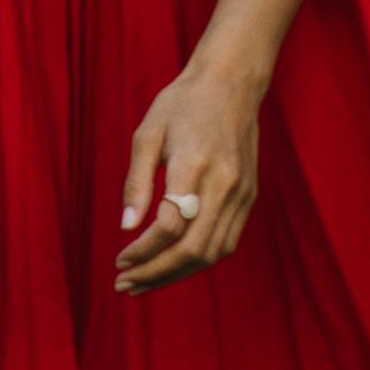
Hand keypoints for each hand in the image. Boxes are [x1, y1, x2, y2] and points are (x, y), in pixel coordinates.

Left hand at [116, 56, 263, 295]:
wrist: (232, 84)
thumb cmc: (181, 105)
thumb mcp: (147, 134)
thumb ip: (136, 182)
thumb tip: (126, 228)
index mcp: (194, 165)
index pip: (169, 226)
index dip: (142, 250)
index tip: (119, 259)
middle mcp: (223, 184)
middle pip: (192, 249)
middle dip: (156, 273)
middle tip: (125, 285)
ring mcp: (241, 193)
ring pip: (212, 253)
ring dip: (177, 274)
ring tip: (144, 282)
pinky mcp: (249, 196)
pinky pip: (226, 241)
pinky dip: (199, 260)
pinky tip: (173, 264)